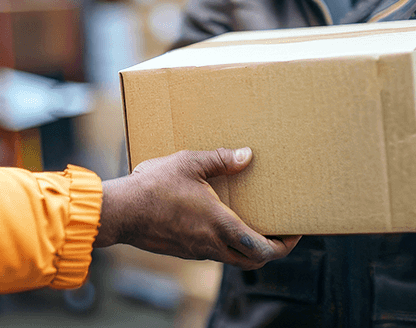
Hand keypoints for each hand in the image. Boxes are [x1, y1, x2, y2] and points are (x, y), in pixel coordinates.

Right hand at [94, 148, 300, 269]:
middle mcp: (212, 245)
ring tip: (259, 226)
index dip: (284, 246)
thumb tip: (247, 155)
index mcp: (220, 226)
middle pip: (253, 260)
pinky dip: (230, 244)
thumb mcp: (190, 163)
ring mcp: (197, 251)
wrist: (119, 212)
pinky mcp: (184, 250)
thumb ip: (221, 159)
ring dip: (250, 248)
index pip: (263, 249)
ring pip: (234, 259)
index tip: (296, 234)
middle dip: (273, 250)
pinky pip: (215, 253)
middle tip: (283, 233)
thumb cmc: (153, 187)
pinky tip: (225, 223)